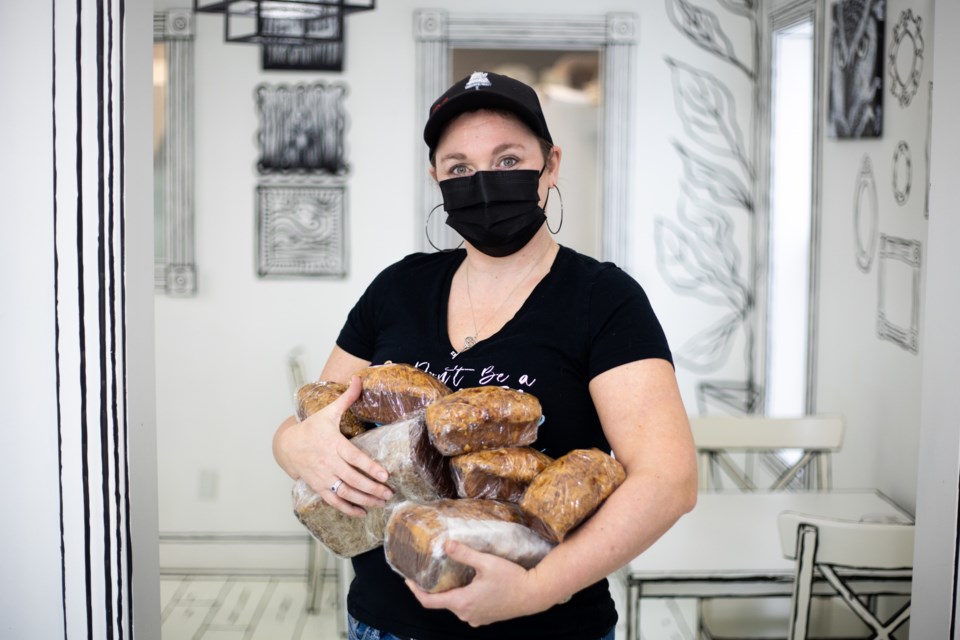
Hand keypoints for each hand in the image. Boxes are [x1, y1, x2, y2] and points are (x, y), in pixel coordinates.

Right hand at [274, 376, 392, 516]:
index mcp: (333, 444)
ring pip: (345, 492)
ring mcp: (323, 477)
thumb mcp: (328, 411)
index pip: (354, 457)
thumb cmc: (312, 428)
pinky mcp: (319, 487)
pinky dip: (348, 508)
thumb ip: (347, 398)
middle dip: (372, 487)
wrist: (287, 446)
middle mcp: (328, 462)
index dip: (370, 467)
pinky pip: (334, 501)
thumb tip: (359, 378)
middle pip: (352, 479)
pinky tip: (363, 512)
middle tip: (389, 492)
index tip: (385, 474)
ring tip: (381, 502)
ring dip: (364, 499)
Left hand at [405, 541, 552, 626]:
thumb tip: (446, 544)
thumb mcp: (486, 562)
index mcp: (462, 602)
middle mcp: (466, 614)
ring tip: (450, 575)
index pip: (429, 601)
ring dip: (450, 592)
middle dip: (435, 588)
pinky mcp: (486, 618)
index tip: (408, 579)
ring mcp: (476, 618)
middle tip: (431, 570)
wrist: (534, 595)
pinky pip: (467, 609)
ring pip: (455, 606)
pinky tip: (469, 584)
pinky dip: (463, 598)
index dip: (415, 591)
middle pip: (442, 602)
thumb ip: (464, 553)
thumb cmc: (512, 578)